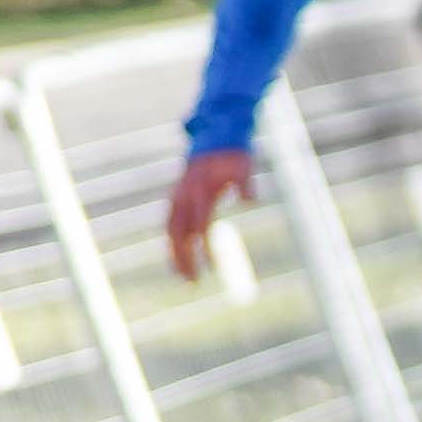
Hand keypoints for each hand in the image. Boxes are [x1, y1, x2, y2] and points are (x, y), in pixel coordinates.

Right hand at [166, 145, 257, 280]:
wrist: (215, 138)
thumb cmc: (232, 156)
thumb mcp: (243, 166)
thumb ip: (246, 184)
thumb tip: (250, 201)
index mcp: (199, 192)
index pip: (200, 227)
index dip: (204, 249)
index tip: (212, 266)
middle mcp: (183, 197)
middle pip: (178, 235)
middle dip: (183, 259)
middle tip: (193, 283)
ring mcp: (177, 198)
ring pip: (171, 232)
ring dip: (175, 255)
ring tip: (184, 277)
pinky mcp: (176, 199)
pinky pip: (171, 226)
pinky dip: (173, 243)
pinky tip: (179, 259)